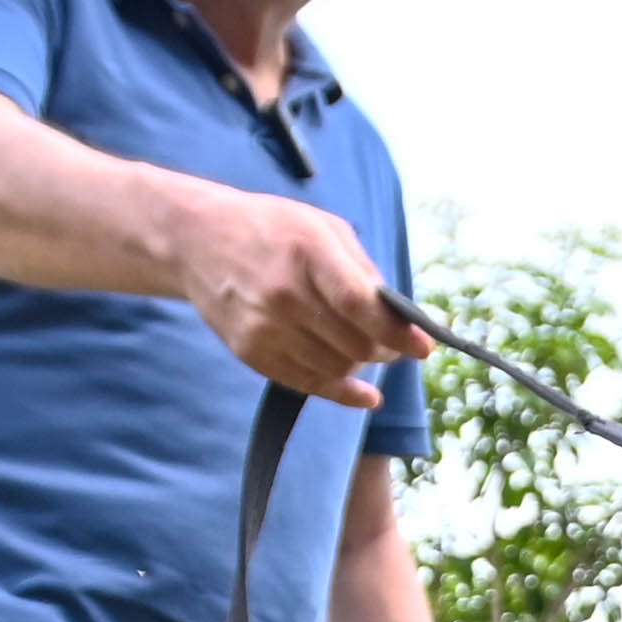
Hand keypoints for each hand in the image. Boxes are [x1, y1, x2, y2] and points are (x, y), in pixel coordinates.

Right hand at [184, 197, 423, 403]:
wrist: (197, 240)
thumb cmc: (270, 228)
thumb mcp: (321, 227)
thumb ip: (360, 269)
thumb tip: (397, 313)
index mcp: (308, 254)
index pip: (360, 305)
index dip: (397, 332)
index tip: (424, 347)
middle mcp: (284, 295)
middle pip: (354, 345)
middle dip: (385, 350)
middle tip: (394, 344)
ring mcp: (265, 328)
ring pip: (335, 369)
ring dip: (361, 366)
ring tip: (367, 351)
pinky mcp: (251, 352)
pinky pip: (307, 385)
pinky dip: (342, 393)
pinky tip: (364, 395)